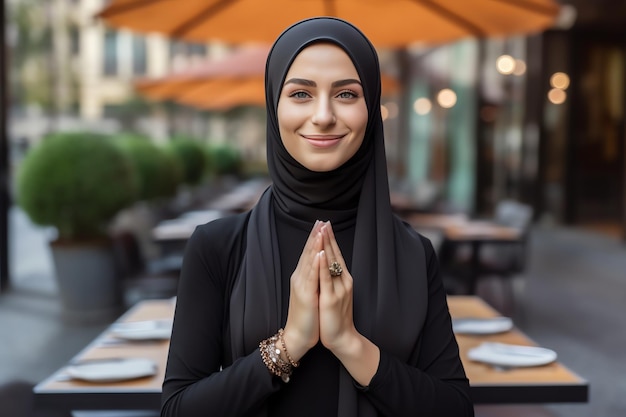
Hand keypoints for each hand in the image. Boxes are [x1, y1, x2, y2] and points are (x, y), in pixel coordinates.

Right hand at [283, 220, 323, 360]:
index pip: (309, 253)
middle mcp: (300, 278)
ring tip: (320, 230)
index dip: (315, 238)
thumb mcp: (311, 293)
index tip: (322, 224)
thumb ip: (314, 279)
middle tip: (321, 221)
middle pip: (308, 253)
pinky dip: (315, 264)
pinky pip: (311, 277)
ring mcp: (302, 286)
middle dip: (315, 236)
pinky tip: (319, 253)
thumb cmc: (307, 316)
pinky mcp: (305, 296)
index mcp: (303, 277)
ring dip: (315, 245)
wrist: (298, 336)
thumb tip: (320, 267)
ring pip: (309, 261)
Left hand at [318, 222, 357, 353]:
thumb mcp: (335, 294)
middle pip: (335, 255)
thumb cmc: (335, 317)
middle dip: (328, 238)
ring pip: (331, 263)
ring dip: (326, 246)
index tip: (325, 225)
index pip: (336, 254)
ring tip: (322, 231)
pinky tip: (320, 253)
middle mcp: (343, 281)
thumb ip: (333, 279)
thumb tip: (328, 266)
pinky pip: (325, 278)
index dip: (330, 239)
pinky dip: (323, 265)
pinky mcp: (330, 299)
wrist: (342, 338)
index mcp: (343, 279)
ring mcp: (338, 289)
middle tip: (324, 221)